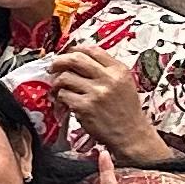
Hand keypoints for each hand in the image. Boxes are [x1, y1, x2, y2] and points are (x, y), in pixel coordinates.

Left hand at [44, 47, 159, 159]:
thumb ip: (106, 70)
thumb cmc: (125, 109)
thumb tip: (79, 58)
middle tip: (53, 68)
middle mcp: (108, 79)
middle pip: (75, 59)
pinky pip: (63, 95)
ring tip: (58, 88)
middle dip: (59, 61)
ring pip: (65, 77)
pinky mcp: (85, 108)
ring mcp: (96, 93)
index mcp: (118, 70)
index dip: (75, 50)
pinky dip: (60, 98)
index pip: (92, 50)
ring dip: (57, 83)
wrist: (131, 133)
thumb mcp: (124, 83)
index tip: (67, 54)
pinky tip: (63, 102)